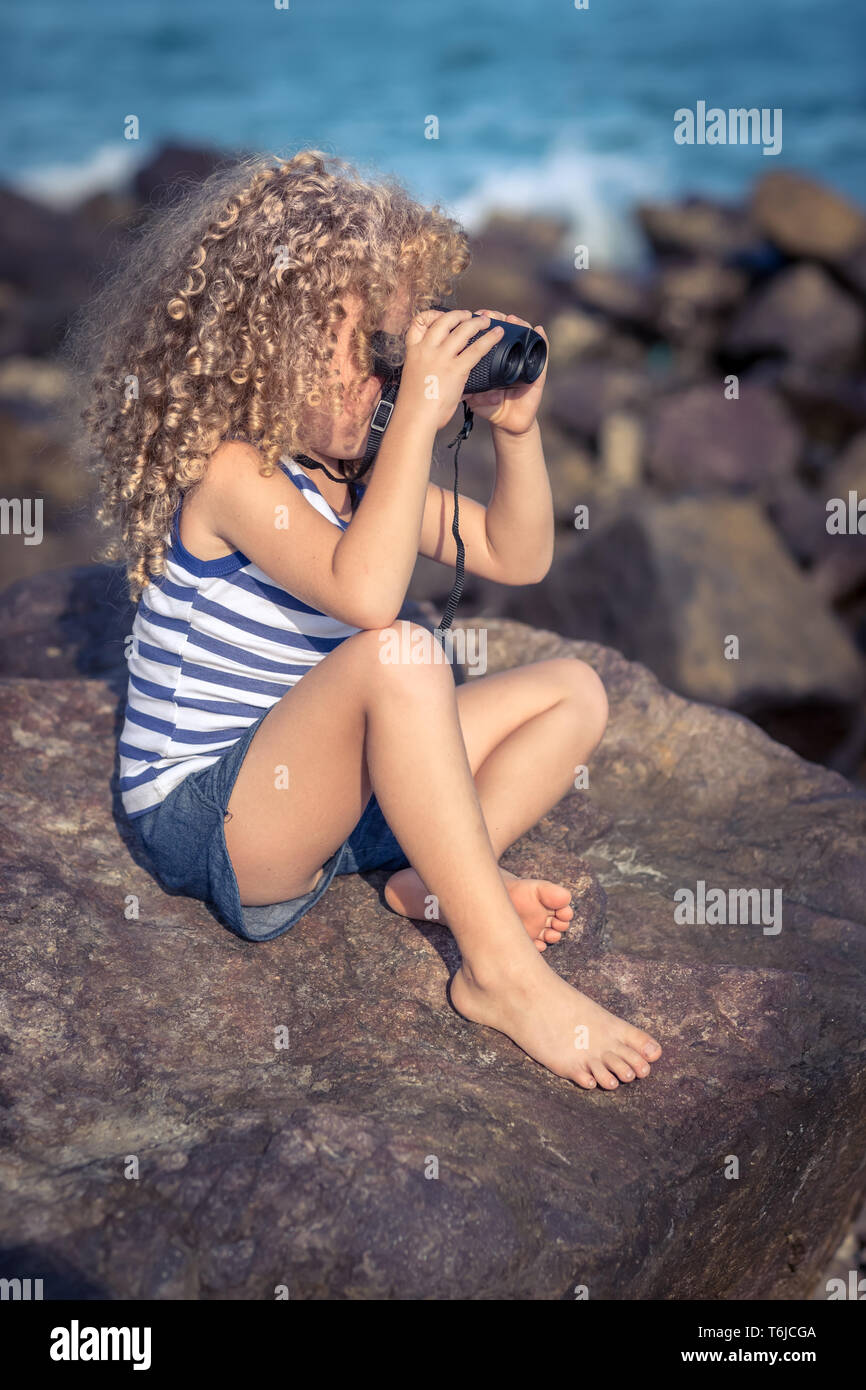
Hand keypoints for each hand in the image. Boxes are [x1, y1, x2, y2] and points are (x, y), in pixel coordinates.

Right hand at [399, 308, 504, 432]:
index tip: (440, 317)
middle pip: (444, 321)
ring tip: (486, 321)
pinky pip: (476, 349)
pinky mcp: (456, 369)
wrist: (415, 417)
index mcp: (413, 352)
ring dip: (476, 322)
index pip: (418, 323)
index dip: (431, 315)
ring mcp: (441, 357)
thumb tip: (439, 372)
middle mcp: (427, 349)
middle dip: (458, 315)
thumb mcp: (415, 379)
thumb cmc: (414, 406)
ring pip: (462, 330)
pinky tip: (497, 335)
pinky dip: (489, 339)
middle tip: (468, 315)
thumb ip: (427, 369)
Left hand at [462, 310, 547, 435]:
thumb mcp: (473, 396)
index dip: (481, 323)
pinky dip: (542, 340)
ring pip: (524, 336)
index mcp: (493, 358)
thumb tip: (455, 382)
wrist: (507, 423)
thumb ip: (465, 388)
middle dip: (497, 318)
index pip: (487, 334)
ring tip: (511, 319)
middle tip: (487, 315)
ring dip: (519, 324)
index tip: (471, 316)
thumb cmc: (490, 407)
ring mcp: (524, 362)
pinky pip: (542, 353)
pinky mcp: (537, 372)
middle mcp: (509, 356)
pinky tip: (538, 330)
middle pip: (505, 329)